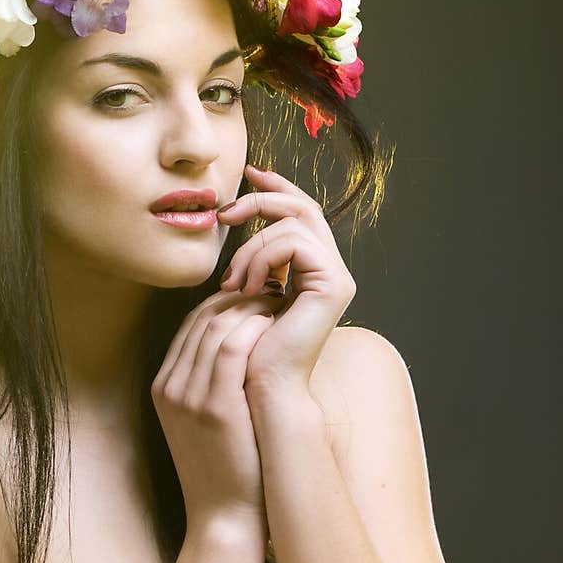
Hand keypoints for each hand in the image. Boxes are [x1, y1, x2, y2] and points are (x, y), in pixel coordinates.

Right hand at [150, 290, 284, 530]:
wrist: (226, 518)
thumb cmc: (229, 469)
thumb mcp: (207, 420)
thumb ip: (214, 381)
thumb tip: (244, 341)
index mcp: (163, 387)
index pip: (191, 324)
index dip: (227, 302)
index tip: (259, 297)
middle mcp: (169, 387)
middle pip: (200, 318)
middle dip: (240, 298)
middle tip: (275, 290)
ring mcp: (187, 397)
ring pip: (215, 327)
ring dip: (251, 307)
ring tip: (282, 303)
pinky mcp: (213, 407)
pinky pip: (231, 349)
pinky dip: (254, 329)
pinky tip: (277, 325)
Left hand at [217, 163, 356, 397]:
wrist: (259, 388)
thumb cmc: (246, 350)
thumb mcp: (244, 292)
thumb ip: (250, 259)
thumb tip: (234, 218)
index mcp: (312, 272)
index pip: (300, 215)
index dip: (277, 189)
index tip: (249, 174)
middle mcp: (330, 271)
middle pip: (303, 208)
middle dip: (261, 201)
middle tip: (225, 213)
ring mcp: (337, 278)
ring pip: (293, 223)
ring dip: (251, 248)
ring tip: (233, 283)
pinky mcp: (334, 284)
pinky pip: (293, 242)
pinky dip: (262, 258)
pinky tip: (248, 288)